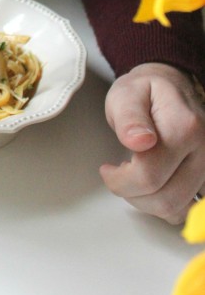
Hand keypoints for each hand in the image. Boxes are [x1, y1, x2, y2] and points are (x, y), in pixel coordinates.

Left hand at [100, 63, 204, 222]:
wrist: (173, 84)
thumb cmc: (146, 90)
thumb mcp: (127, 94)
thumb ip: (129, 118)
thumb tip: (139, 141)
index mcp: (184, 127)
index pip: (149, 175)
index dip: (121, 181)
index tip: (108, 170)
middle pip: (165, 198)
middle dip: (132, 194)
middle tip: (118, 174)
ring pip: (176, 209)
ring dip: (147, 202)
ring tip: (134, 177)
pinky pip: (187, 209)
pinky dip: (165, 205)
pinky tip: (153, 184)